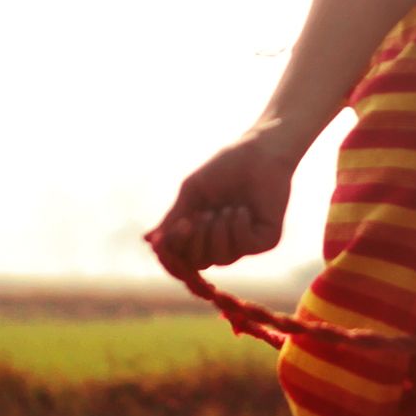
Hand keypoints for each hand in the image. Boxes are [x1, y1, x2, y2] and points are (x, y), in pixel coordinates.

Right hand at [153, 132, 296, 271]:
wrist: (258, 151)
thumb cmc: (224, 168)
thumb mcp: (191, 194)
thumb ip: (173, 219)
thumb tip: (148, 240)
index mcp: (203, 232)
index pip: (183, 257)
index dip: (177, 249)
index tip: (179, 227)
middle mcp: (224, 242)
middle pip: (200, 263)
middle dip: (197, 240)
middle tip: (203, 215)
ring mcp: (246, 243)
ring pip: (223, 259)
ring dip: (218, 232)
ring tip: (225, 208)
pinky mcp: (266, 240)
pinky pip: (245, 247)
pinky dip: (238, 227)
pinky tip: (243, 209)